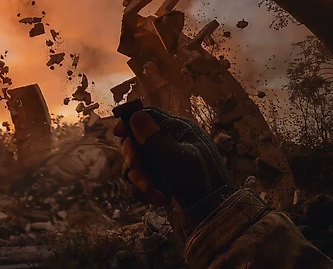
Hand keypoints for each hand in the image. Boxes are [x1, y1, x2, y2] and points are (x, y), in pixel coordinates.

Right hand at [113, 107, 236, 240]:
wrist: (214, 217)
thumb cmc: (198, 182)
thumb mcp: (174, 158)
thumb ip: (153, 137)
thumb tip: (136, 115)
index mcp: (180, 130)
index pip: (150, 115)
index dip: (131, 122)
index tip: (117, 133)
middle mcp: (174, 142)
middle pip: (139, 139)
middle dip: (134, 155)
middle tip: (136, 167)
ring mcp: (169, 161)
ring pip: (140, 161)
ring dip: (140, 176)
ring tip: (150, 189)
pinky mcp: (166, 179)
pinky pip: (146, 178)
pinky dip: (149, 188)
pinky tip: (159, 198)